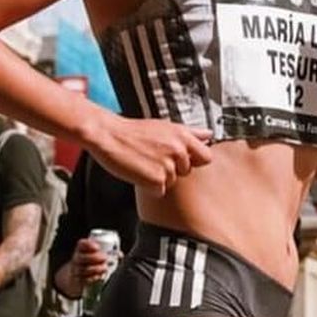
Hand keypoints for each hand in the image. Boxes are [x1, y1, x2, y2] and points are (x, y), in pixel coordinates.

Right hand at [69, 237, 114, 287]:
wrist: (79, 277)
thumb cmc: (91, 263)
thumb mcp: (97, 255)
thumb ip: (108, 253)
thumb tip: (120, 254)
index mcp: (81, 250)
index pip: (81, 244)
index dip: (88, 244)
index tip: (97, 247)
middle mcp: (77, 259)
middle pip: (82, 257)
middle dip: (95, 257)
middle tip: (105, 258)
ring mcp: (77, 270)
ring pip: (84, 269)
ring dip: (96, 268)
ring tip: (105, 268)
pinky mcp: (79, 280)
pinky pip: (85, 280)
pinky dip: (94, 278)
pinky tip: (100, 276)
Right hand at [86, 114, 212, 195]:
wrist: (108, 135)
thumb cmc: (132, 132)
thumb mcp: (165, 126)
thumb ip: (190, 133)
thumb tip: (208, 134)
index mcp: (183, 136)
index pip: (206, 157)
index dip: (195, 161)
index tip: (182, 159)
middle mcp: (178, 150)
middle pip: (187, 172)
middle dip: (174, 169)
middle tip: (155, 159)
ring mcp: (168, 165)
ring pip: (172, 182)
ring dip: (159, 177)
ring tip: (145, 163)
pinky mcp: (156, 179)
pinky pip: (159, 190)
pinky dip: (149, 186)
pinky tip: (140, 172)